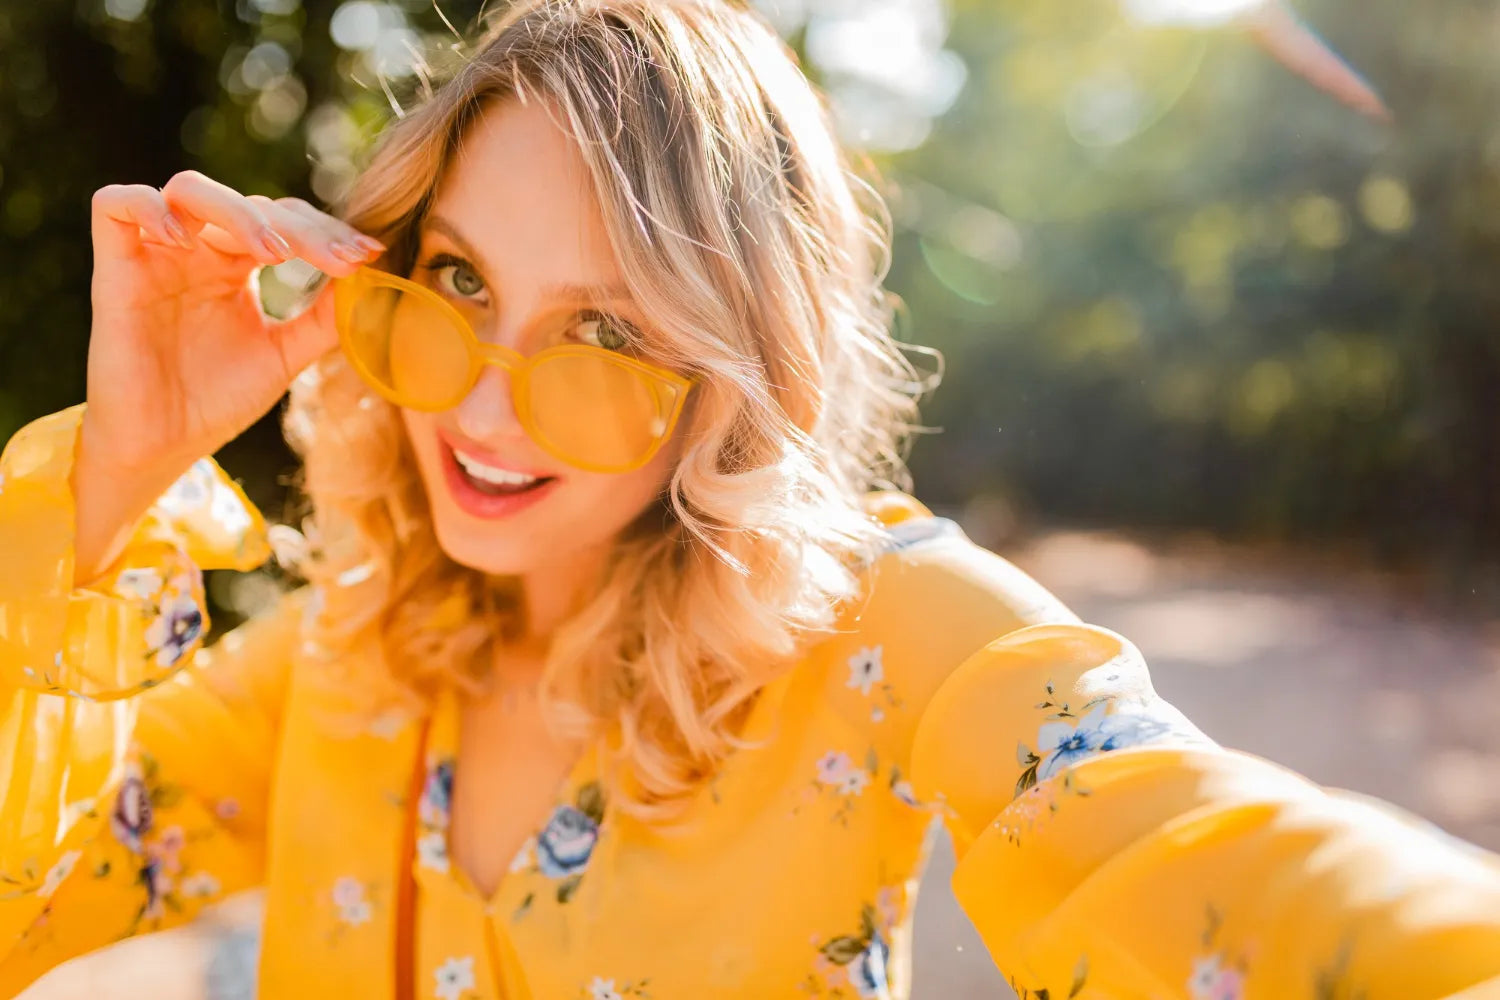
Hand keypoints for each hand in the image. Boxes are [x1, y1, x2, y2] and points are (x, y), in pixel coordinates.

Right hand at [72, 172, 382, 579]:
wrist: (163, 447)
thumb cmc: (216, 402)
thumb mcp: (285, 356)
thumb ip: (323, 319)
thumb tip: (369, 282)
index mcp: (234, 266)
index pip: (282, 222)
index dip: (325, 231)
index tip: (367, 255)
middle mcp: (197, 252)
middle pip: (247, 203)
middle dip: (299, 227)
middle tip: (336, 259)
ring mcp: (156, 256)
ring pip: (188, 190)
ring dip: (237, 212)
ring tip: (272, 253)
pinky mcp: (115, 269)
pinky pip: (114, 206)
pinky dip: (149, 208)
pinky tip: (186, 241)